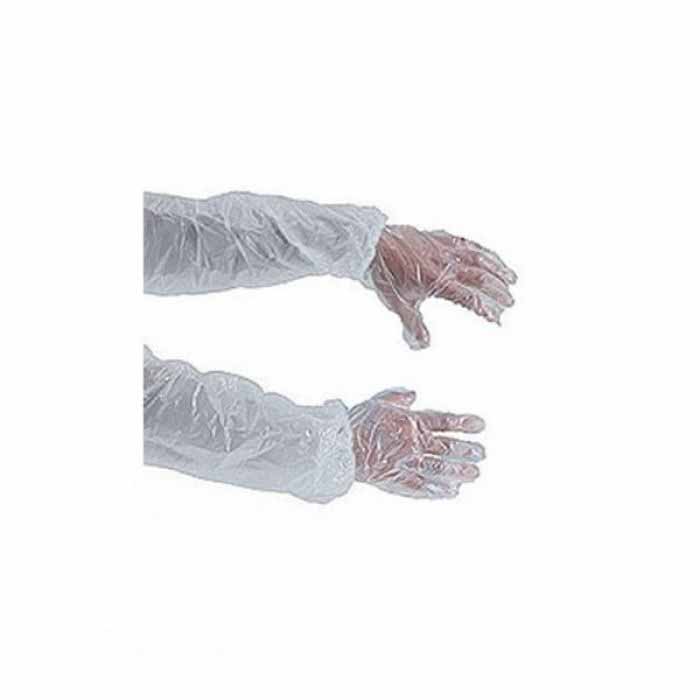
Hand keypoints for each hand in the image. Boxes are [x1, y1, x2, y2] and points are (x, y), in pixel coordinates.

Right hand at [349, 389, 485, 498]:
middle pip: (447, 447)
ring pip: (440, 468)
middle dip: (468, 451)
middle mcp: (413, 443)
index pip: (444, 421)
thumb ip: (397, 398)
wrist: (339, 446)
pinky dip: (439, 490)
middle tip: (482, 454)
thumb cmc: (356, 423)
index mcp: (410, 422)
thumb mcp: (377, 402)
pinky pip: (423, 487)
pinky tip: (453, 492)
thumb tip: (413, 394)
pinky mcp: (397, 480)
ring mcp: (406, 463)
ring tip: (475, 474)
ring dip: (459, 472)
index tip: (480, 425)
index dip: (464, 423)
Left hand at [369, 225, 516, 348]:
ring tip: (512, 278)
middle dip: (497, 291)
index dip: (485, 309)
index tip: (497, 319)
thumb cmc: (384, 274)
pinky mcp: (438, 237)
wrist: (370, 244)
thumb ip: (413, 325)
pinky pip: (466, 242)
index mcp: (438, 281)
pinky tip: (487, 255)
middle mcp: (446, 263)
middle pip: (480, 277)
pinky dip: (481, 249)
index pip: (469, 298)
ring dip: (497, 268)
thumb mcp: (397, 303)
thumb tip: (422, 347)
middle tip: (511, 302)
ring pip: (478, 257)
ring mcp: (444, 248)